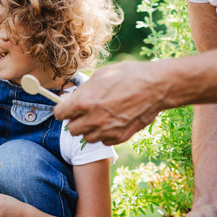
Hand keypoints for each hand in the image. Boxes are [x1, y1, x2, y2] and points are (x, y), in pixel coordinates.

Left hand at [53, 61, 167, 144]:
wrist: (156, 86)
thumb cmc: (128, 76)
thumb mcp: (100, 76)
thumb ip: (82, 90)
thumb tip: (69, 98)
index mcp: (84, 102)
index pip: (59, 114)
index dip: (63, 110)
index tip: (67, 108)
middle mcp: (93, 119)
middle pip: (71, 129)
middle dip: (75, 120)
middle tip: (84, 112)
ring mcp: (107, 130)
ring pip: (87, 138)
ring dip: (90, 129)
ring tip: (100, 117)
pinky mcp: (120, 137)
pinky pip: (103, 141)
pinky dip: (105, 134)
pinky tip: (112, 122)